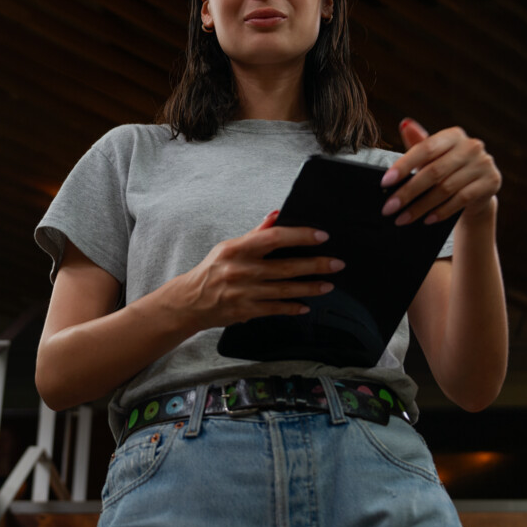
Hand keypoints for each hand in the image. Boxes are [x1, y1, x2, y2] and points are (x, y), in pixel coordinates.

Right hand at [163, 210, 342, 332]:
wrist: (190, 301)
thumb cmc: (213, 270)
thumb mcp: (229, 247)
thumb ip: (255, 233)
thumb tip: (277, 215)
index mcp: (237, 249)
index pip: (273, 238)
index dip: (299, 236)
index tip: (321, 236)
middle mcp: (241, 270)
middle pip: (285, 267)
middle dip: (315, 265)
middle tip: (336, 263)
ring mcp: (244, 292)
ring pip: (284, 290)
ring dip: (309, 287)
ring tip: (328, 285)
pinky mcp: (245, 311)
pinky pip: (275, 309)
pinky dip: (292, 307)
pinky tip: (306, 305)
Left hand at [380, 119, 501, 225]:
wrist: (478, 189)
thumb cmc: (449, 169)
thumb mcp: (433, 156)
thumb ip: (418, 143)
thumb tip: (404, 124)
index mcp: (453, 135)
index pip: (425, 149)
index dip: (404, 165)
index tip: (385, 182)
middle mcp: (471, 146)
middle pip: (434, 172)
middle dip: (408, 192)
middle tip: (389, 208)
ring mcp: (483, 164)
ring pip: (446, 189)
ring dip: (421, 207)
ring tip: (402, 218)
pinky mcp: (491, 182)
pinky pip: (461, 199)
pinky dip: (442, 211)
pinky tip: (426, 220)